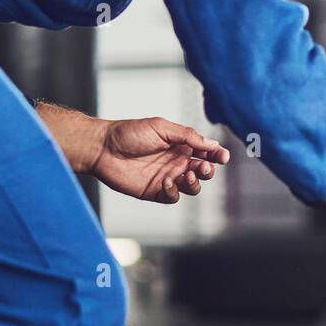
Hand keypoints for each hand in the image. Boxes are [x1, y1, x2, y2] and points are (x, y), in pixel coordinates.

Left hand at [91, 116, 229, 203]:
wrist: (103, 148)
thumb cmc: (129, 133)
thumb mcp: (161, 128)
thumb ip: (187, 136)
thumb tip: (210, 144)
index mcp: (180, 145)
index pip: (206, 152)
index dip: (217, 155)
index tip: (222, 156)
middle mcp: (176, 162)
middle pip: (203, 171)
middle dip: (208, 170)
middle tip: (201, 166)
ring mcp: (167, 178)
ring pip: (192, 187)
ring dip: (194, 183)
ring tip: (185, 175)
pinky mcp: (154, 192)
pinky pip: (173, 197)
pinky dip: (175, 192)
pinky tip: (167, 183)